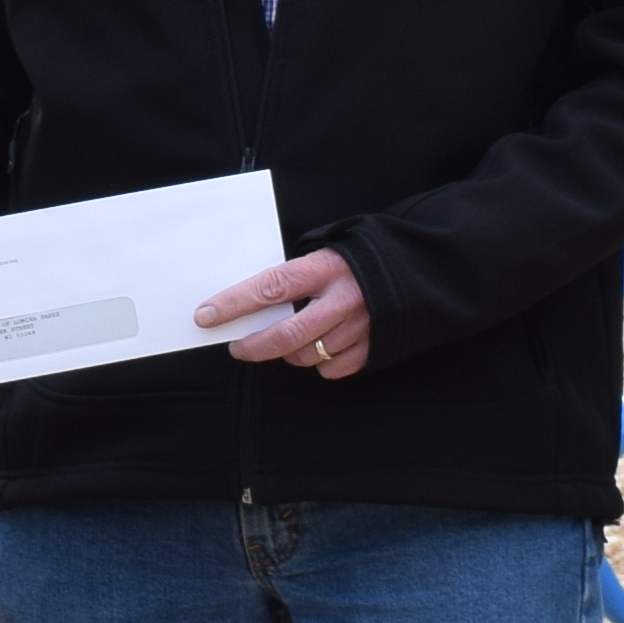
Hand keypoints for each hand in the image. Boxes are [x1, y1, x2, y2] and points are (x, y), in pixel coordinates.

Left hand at [202, 249, 371, 378]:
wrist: (417, 270)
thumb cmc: (360, 259)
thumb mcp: (327, 252)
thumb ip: (296, 274)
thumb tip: (254, 299)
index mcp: (325, 268)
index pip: (269, 287)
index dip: (234, 303)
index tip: (206, 315)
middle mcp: (342, 300)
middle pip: (285, 335)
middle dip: (253, 345)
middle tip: (238, 346)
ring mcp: (359, 328)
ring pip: (306, 355)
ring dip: (288, 353)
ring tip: (289, 340)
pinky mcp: (372, 349)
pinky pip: (331, 370)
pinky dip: (320, 364)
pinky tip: (323, 346)